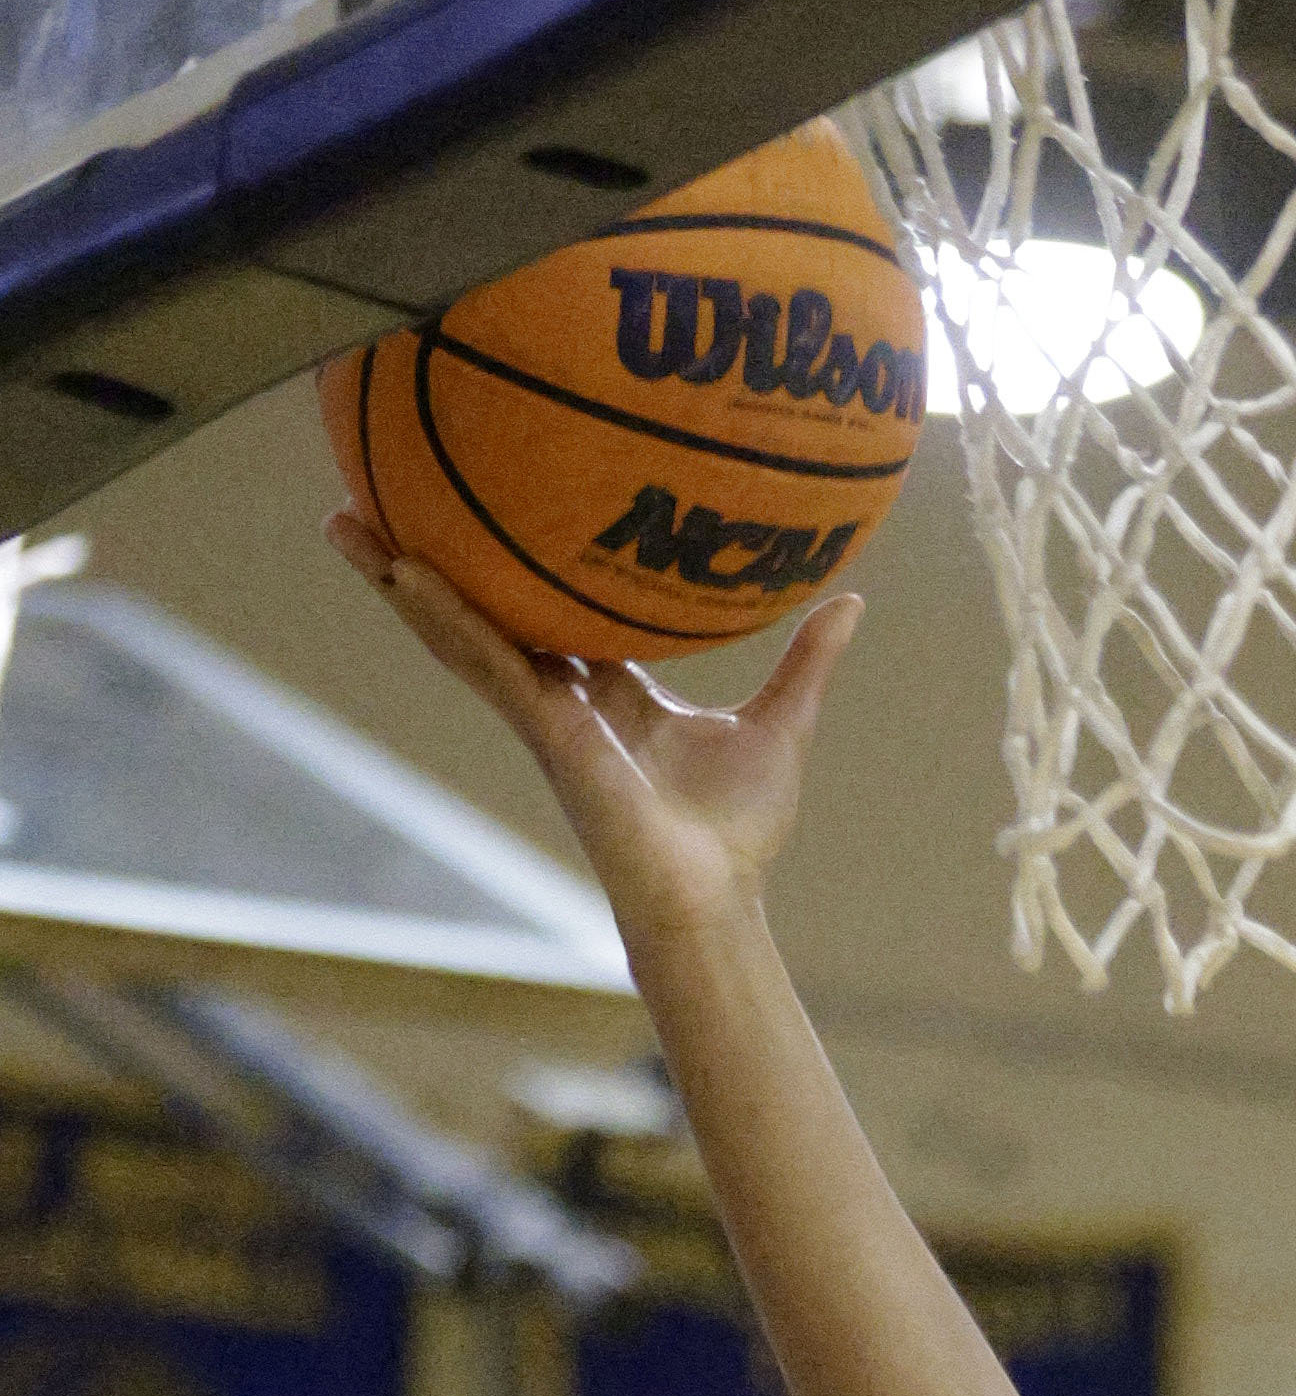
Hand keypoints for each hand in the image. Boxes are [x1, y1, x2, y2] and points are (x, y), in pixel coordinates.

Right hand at [329, 515, 859, 956]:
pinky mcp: (542, 730)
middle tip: (375, 498)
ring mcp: (543, 712)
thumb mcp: (781, 725)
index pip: (548, 611)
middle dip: (429, 560)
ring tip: (345, 516)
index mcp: (608, 690)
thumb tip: (850, 602)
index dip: (516, 564)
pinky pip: (485, 659)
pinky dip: (443, 614)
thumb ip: (805, 664)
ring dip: (401, 576)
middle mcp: (562, 696)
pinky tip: (401, 569)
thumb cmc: (739, 833)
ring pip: (460, 628)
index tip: (486, 508)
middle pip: (483, 609)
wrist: (716, 897)